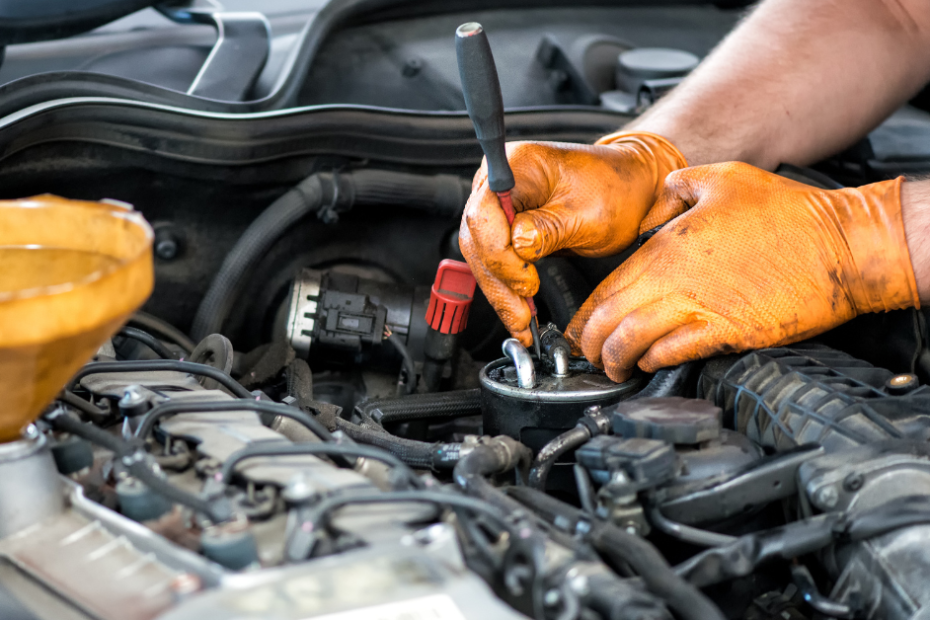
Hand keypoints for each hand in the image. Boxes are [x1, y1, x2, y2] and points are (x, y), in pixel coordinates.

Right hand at [459, 132, 686, 345]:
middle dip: (498, 281)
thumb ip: (549, 229)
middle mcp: (499, 181)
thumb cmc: (615, 190)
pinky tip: (518, 309)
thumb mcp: (589, 214)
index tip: (526, 281)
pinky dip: (506, 287)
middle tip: (520, 314)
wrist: (630, 188)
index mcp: (517, 165)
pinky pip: (495, 259)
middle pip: (478, 238)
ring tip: (520, 321)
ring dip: (500, 291)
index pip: (485, 214)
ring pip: (481, 255)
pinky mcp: (505, 226)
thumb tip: (518, 247)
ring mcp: (500, 204)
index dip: (500, 254)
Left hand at [566, 162, 919, 381]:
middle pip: (611, 319)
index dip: (585, 313)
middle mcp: (676, 279)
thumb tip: (659, 196)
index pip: (608, 286)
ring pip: (635, 341)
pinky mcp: (730, 332)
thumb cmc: (789, 213)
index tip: (578, 327)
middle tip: (586, 354)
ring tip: (612, 367)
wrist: (843, 246)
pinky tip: (650, 363)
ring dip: (616, 359)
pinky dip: (655, 361)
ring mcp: (702, 307)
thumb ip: (679, 187)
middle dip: (590, 343)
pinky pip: (677, 352)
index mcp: (668, 245)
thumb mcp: (724, 178)